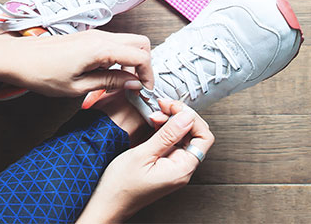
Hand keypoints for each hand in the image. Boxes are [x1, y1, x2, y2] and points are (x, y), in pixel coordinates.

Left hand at [0, 30, 153, 96]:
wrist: (18, 58)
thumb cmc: (41, 73)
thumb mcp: (78, 87)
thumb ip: (109, 83)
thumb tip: (132, 83)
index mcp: (101, 48)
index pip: (140, 56)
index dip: (148, 75)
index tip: (145, 91)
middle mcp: (101, 37)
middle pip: (140, 43)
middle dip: (145, 65)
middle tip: (138, 86)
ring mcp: (95, 35)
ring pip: (128, 42)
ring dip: (132, 61)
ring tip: (123, 84)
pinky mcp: (88, 38)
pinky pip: (114, 44)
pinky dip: (120, 58)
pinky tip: (109, 75)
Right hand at [78, 100, 213, 223]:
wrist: (106, 204)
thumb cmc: (120, 186)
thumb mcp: (143, 155)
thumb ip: (167, 135)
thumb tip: (186, 117)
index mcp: (182, 169)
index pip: (204, 137)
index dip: (191, 117)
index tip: (173, 107)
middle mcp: (181, 169)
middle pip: (194, 134)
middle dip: (180, 116)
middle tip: (162, 106)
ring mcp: (173, 166)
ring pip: (183, 136)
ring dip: (171, 120)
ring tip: (154, 113)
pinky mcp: (164, 164)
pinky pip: (172, 142)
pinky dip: (164, 129)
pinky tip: (153, 123)